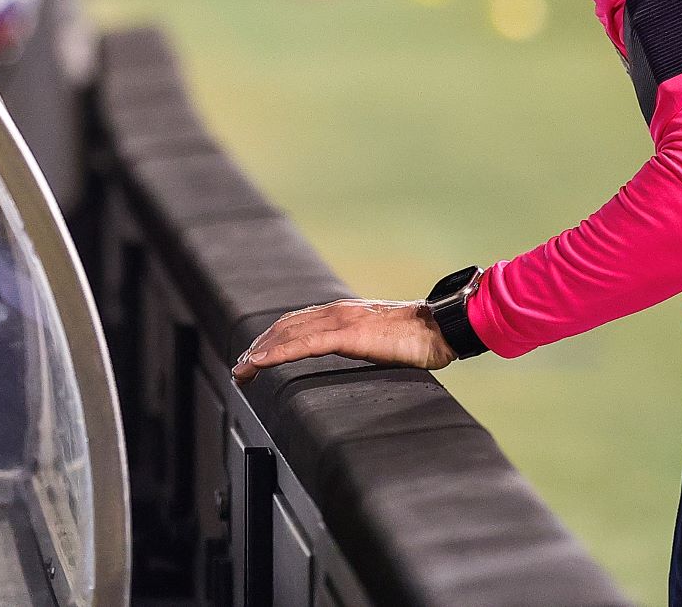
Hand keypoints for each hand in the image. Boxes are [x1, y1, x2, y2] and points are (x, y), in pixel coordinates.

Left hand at [231, 298, 457, 382]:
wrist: (440, 329)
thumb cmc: (417, 340)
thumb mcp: (379, 342)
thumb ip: (358, 345)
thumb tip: (352, 358)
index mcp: (344, 313)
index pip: (298, 323)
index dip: (273, 339)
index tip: (255, 357)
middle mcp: (337, 311)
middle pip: (286, 326)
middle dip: (259, 346)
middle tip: (241, 368)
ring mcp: (341, 320)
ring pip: (288, 333)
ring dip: (261, 351)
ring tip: (242, 369)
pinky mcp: (348, 334)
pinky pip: (304, 344)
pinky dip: (278, 353)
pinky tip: (262, 362)